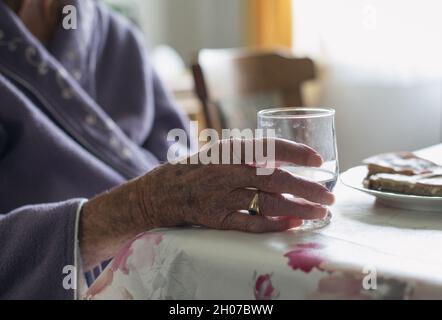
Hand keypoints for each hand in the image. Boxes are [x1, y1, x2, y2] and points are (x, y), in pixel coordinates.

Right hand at [80, 138, 334, 269]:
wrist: (158, 192)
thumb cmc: (193, 170)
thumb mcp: (217, 152)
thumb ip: (245, 153)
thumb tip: (280, 154)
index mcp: (228, 150)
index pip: (268, 146)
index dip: (296, 152)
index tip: (318, 160)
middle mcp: (227, 171)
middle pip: (275, 178)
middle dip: (307, 187)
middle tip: (329, 195)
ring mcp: (221, 196)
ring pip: (268, 202)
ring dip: (298, 207)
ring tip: (320, 212)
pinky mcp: (216, 218)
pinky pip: (251, 222)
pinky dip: (274, 224)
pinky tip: (294, 224)